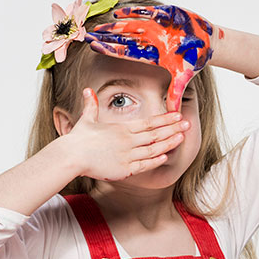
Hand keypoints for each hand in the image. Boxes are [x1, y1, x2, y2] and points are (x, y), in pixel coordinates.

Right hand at [64, 88, 188, 180]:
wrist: (71, 156)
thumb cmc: (78, 139)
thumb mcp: (87, 119)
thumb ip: (91, 105)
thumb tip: (88, 90)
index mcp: (122, 129)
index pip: (149, 122)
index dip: (165, 119)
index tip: (177, 114)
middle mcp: (128, 140)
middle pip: (155, 134)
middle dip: (173, 128)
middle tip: (187, 123)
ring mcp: (127, 155)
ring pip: (154, 149)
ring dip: (169, 143)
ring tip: (182, 137)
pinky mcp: (125, 169)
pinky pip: (145, 165)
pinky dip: (156, 160)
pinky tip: (166, 156)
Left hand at [84, 5, 214, 112]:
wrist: (208, 42)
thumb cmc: (195, 59)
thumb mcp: (183, 77)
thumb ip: (176, 93)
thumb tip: (174, 114)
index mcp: (151, 55)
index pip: (126, 52)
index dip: (110, 50)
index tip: (93, 48)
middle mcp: (149, 40)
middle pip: (123, 38)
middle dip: (106, 37)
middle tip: (86, 35)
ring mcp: (154, 27)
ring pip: (130, 25)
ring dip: (114, 25)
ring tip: (98, 24)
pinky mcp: (163, 14)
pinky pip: (144, 13)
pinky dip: (132, 12)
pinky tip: (117, 12)